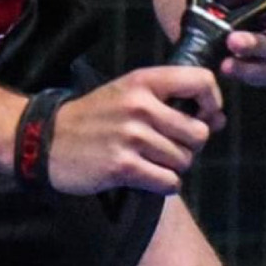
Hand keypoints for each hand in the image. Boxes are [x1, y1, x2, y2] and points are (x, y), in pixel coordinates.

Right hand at [46, 66, 224, 195]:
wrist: (46, 139)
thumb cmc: (96, 117)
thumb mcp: (129, 93)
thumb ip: (172, 100)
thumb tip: (219, 119)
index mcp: (144, 81)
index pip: (201, 81)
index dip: (212, 103)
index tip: (204, 116)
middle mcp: (140, 106)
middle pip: (199, 132)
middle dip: (189, 146)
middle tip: (167, 146)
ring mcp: (131, 137)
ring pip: (184, 160)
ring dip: (173, 166)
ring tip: (148, 160)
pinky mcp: (122, 167)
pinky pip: (169, 182)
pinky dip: (164, 184)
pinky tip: (145, 177)